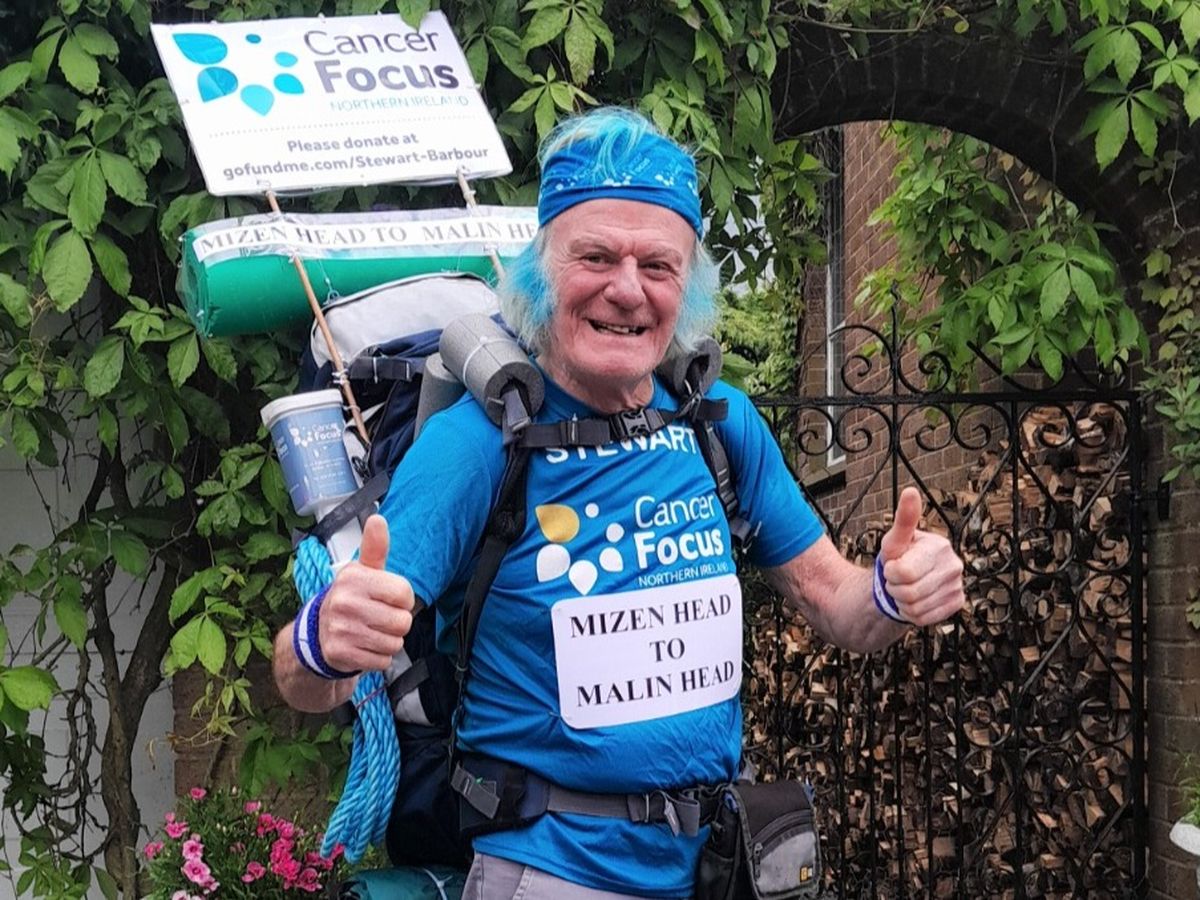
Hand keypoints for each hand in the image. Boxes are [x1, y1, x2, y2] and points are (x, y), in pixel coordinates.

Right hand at [317, 514, 414, 672]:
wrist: (316, 634)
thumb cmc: (350, 599)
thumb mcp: (362, 572)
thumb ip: (375, 548)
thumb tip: (378, 519)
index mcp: (354, 578)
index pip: (405, 594)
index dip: (403, 600)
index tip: (389, 599)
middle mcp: (345, 601)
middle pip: (403, 621)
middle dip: (397, 623)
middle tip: (378, 618)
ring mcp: (341, 629)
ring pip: (394, 643)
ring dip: (388, 641)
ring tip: (370, 632)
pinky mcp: (340, 653)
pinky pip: (382, 660)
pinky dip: (378, 657)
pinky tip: (364, 646)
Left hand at [878, 487, 965, 625]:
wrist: (905, 581)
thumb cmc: (899, 557)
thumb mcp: (895, 540)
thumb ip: (903, 519)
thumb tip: (910, 491)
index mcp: (939, 546)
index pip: (903, 572)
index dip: (891, 572)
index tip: (893, 565)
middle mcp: (954, 565)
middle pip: (909, 592)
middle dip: (895, 588)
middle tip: (897, 579)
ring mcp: (958, 585)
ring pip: (916, 608)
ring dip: (902, 602)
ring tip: (905, 588)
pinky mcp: (957, 603)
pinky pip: (925, 618)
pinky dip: (913, 613)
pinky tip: (915, 600)